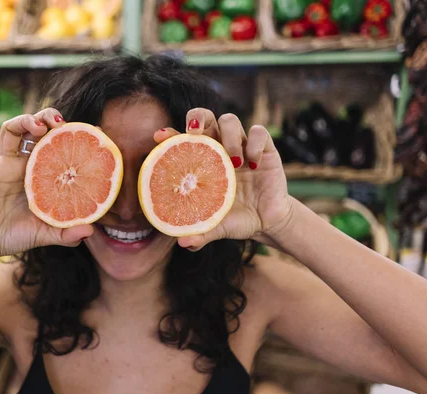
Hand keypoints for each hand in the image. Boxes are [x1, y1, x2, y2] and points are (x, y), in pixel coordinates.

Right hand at [0, 109, 93, 260]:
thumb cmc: (13, 236)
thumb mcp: (44, 234)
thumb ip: (65, 233)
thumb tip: (90, 230)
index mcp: (36, 174)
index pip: (52, 144)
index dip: (64, 133)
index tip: (83, 130)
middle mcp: (19, 164)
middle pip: (32, 129)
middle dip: (44, 118)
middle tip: (58, 122)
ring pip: (8, 129)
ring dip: (22, 120)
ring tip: (38, 126)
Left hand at [154, 109, 294, 250]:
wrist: (267, 221)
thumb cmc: (235, 219)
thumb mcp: (217, 227)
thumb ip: (201, 232)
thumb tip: (183, 243)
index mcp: (201, 162)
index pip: (182, 140)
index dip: (169, 134)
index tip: (159, 137)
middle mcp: (218, 148)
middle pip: (204, 117)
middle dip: (197, 118)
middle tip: (195, 133)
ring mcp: (241, 146)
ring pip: (229, 120)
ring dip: (229, 136)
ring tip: (233, 162)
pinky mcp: (264, 149)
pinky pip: (259, 132)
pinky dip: (254, 143)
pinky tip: (254, 163)